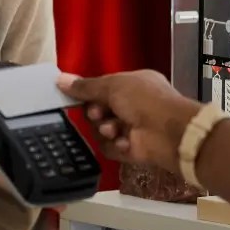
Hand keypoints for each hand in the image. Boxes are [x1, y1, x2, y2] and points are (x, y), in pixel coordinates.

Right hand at [57, 70, 200, 176]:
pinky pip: (110, 148)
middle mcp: (134, 106)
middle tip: (98, 114)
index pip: (104, 89)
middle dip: (96, 113)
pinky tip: (125, 142)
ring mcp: (133, 128)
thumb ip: (86, 86)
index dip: (91, 94)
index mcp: (134, 85)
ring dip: (105, 129)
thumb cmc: (144, 100)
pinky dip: (115, 145)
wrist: (170, 133)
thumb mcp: (112, 86)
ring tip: (114, 129)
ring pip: (103, 130)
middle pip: (100, 110)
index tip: (77, 97)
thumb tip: (60, 79)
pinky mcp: (132, 149)